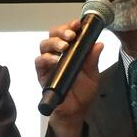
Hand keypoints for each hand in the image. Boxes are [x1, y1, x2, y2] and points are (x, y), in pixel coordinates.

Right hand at [36, 19, 102, 136]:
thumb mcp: (92, 76)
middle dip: (61, 31)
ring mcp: (48, 64)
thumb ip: (93, 60)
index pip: (67, 33)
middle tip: (71, 35)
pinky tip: (55, 60)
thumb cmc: (82, 94)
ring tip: (64, 47)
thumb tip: (98, 44)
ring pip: (44, 45)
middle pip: (53, 35)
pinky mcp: (41, 74)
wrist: (74, 112)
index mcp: (71, 52)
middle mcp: (58, 55)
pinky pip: (38, 61)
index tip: (77, 24)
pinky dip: (46, 58)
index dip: (70, 26)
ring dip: (54, 43)